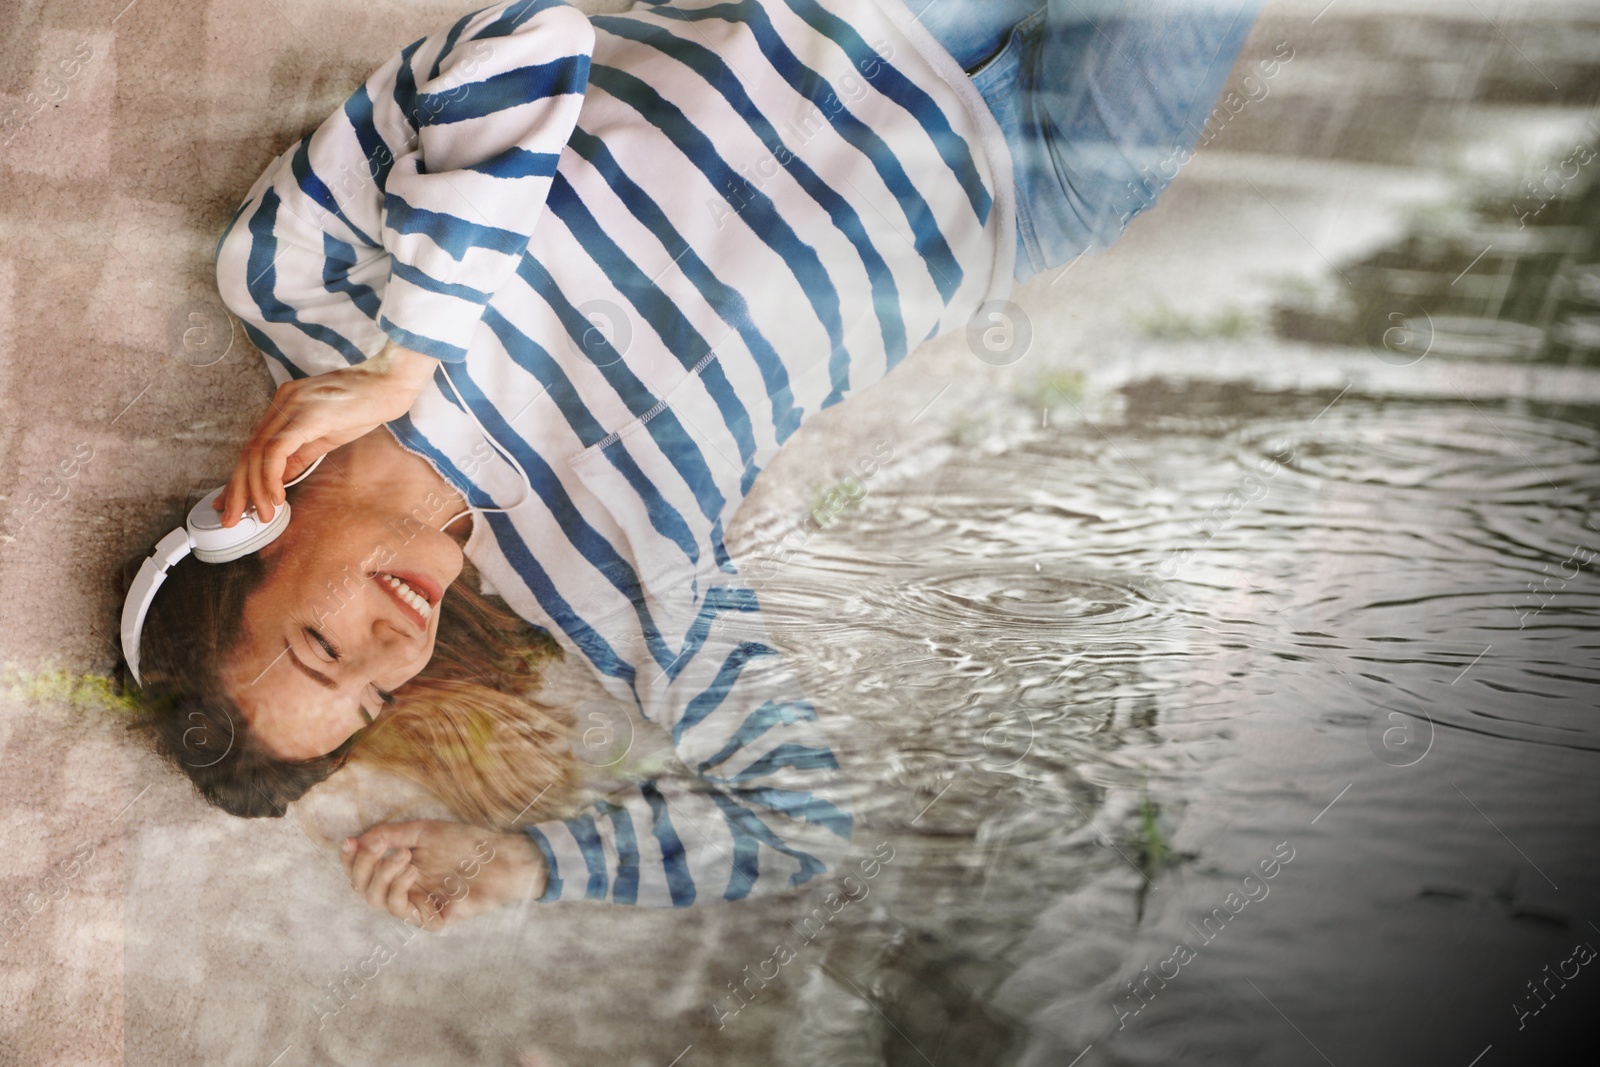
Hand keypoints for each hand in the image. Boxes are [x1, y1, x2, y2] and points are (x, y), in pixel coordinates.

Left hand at [215, 342, 439, 527]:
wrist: (390, 384)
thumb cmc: (366, 406)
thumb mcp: (327, 435)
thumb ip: (301, 455)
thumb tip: (279, 479)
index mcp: (284, 405)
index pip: (253, 446)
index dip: (240, 477)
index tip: (234, 502)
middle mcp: (281, 403)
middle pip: (248, 451)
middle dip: (237, 488)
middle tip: (229, 517)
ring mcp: (291, 407)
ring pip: (257, 453)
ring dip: (255, 489)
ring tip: (261, 514)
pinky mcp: (306, 416)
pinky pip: (277, 450)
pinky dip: (271, 477)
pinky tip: (276, 496)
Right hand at [340, 819, 546, 929]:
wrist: (499, 855)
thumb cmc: (465, 843)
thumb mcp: (423, 832)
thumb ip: (390, 835)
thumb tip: (357, 840)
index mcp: (399, 871)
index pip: (363, 872)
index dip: (350, 860)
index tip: (349, 842)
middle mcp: (405, 891)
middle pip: (363, 889)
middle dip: (364, 866)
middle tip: (380, 847)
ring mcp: (418, 907)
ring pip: (378, 902)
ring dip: (383, 875)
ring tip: (405, 856)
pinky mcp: (432, 920)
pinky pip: (402, 912)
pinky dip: (400, 888)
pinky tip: (413, 870)